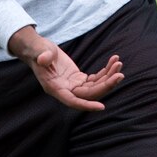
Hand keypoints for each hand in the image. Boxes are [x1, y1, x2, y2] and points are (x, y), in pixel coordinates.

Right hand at [8, 26, 123, 110]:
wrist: (38, 49)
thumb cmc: (37, 51)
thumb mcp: (39, 52)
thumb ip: (42, 56)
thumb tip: (44, 59)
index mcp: (55, 88)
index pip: (73, 101)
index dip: (86, 105)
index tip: (101, 107)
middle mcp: (65, 90)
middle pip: (89, 94)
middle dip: (105, 85)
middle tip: (119, 74)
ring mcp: (73, 85)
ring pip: (95, 87)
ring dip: (108, 77)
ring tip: (118, 63)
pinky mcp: (78, 78)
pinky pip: (95, 79)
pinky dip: (105, 71)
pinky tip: (114, 61)